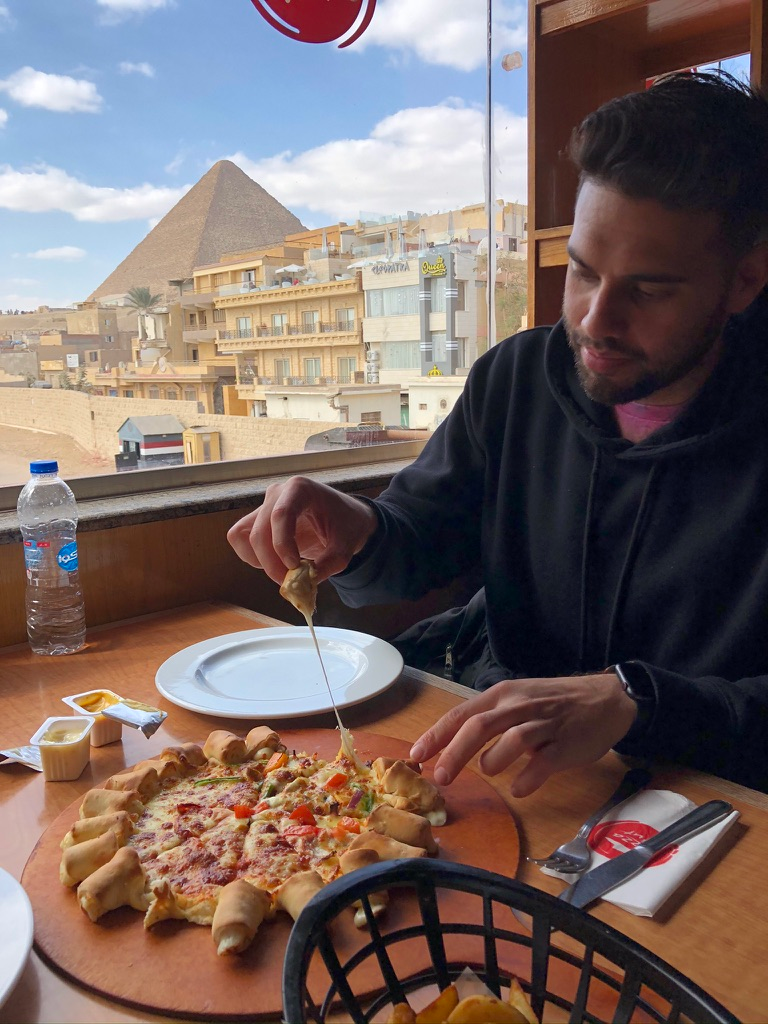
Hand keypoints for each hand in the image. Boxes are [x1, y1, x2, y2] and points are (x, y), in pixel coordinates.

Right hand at [226, 476, 378, 584]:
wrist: (346, 519)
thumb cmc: (347, 526)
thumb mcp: (346, 547)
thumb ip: (328, 565)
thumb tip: (302, 584)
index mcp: (301, 489)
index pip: (281, 515)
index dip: (283, 545)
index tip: (295, 568)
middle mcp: (277, 493)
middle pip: (259, 531)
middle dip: (271, 563)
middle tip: (290, 582)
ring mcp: (264, 505)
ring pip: (243, 535)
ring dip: (259, 560)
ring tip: (284, 572)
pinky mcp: (257, 519)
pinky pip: (239, 539)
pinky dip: (253, 557)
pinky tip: (277, 563)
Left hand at [409, 674, 637, 797]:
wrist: (607, 698)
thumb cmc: (556, 702)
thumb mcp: (519, 699)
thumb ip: (491, 719)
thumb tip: (456, 744)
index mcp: (503, 694)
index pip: (462, 713)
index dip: (437, 734)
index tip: (416, 755)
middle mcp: (520, 705)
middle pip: (480, 726)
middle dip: (455, 752)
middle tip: (440, 776)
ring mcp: (545, 724)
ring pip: (511, 739)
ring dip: (492, 760)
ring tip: (488, 772)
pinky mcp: (566, 744)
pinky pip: (543, 763)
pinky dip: (527, 778)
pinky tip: (519, 788)